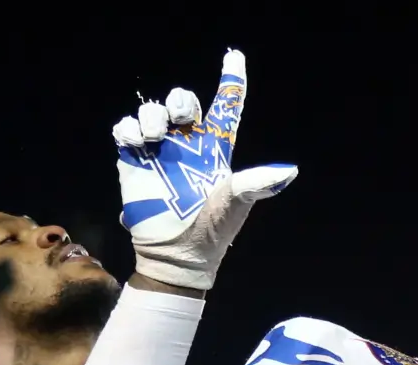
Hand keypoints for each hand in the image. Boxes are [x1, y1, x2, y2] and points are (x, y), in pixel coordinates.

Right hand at [113, 49, 296, 290]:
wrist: (176, 254)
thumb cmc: (212, 231)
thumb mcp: (236, 204)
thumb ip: (258, 183)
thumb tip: (290, 171)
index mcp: (217, 150)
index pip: (226, 108)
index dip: (231, 82)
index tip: (234, 57)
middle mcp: (189, 145)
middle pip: (184, 103)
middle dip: (180, 100)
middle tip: (181, 116)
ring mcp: (161, 151)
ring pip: (154, 112)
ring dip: (153, 115)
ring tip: (154, 138)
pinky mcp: (134, 161)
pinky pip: (127, 130)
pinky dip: (129, 129)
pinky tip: (137, 144)